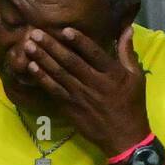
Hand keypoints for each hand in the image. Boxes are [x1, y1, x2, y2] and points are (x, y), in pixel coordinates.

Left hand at [21, 26, 151, 158]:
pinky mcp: (70, 107)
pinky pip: (54, 90)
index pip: (94, 54)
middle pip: (70, 61)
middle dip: (51, 46)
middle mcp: (94, 83)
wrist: (124, 137)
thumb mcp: (136, 77)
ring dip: (42, 59)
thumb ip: (127, 52)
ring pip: (58, 74)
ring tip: (28, 46)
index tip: (64, 30)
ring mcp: (80, 96)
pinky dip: (42, 78)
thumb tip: (127, 28)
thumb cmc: (132, 104)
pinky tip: (31, 67)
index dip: (79, 41)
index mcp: (112, 74)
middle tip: (35, 33)